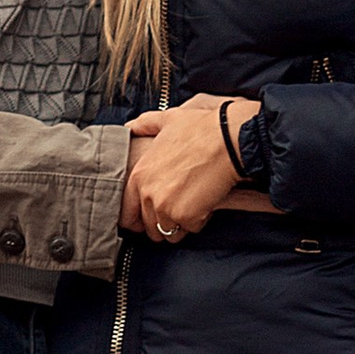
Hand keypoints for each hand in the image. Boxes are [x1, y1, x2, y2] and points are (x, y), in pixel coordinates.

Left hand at [123, 94, 272, 242]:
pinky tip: (206, 201)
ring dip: (181, 223)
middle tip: (179, 208)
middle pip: (150, 227)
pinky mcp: (187, 217)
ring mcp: (166, 208)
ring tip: (193, 204)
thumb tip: (129, 126)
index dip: (138, 218)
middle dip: (163, 222)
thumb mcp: (166, 120)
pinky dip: (199, 220)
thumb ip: (144, 125)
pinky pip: (191, 229)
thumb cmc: (201, 129)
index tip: (150, 218)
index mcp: (139, 176)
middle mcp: (148, 194)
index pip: (126, 214)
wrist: (228, 140)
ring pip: (169, 232)